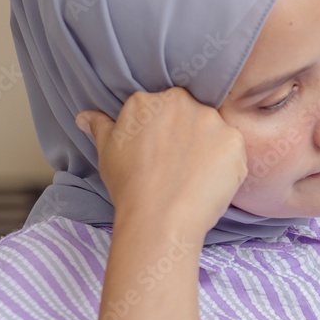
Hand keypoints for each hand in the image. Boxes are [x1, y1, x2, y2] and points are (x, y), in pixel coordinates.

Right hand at [75, 86, 247, 235]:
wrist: (160, 218)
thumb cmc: (130, 187)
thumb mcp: (107, 152)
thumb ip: (101, 127)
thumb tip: (85, 116)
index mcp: (149, 101)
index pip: (162, 106)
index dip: (163, 130)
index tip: (162, 151)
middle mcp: (182, 102)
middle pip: (190, 112)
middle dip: (187, 134)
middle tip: (179, 164)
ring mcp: (212, 121)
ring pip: (214, 129)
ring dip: (208, 148)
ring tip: (194, 176)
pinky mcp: (234, 141)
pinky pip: (233, 149)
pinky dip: (226, 164)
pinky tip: (210, 182)